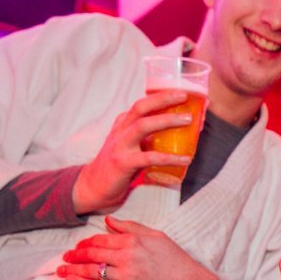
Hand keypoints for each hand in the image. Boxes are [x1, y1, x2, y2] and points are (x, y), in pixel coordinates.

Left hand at [57, 216, 237, 279]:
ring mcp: (127, 276)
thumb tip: (108, 221)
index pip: (101, 239)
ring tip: (61, 270)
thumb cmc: (177, 261)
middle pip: (93, 253)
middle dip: (76, 255)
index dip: (86, 242)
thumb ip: (131, 227)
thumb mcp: (157, 236)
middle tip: (66, 257)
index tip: (79, 246)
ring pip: (92, 270)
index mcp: (134, 240)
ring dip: (73, 270)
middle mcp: (128, 256)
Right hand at [72, 91, 194, 215]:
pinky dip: (169, 157)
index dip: (160, 96)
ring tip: (188, 120)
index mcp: (123, 124)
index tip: (179, 92)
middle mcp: (120, 130)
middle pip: (141, 107)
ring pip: (143, 125)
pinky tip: (185, 159)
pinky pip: (150, 158)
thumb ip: (147, 139)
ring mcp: (120, 145)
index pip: (141, 104)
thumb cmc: (117, 168)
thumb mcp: (130, 146)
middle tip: (183, 96)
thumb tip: (177, 135)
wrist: (92, 187)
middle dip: (163, 98)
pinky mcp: (124, 163)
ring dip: (167, 120)